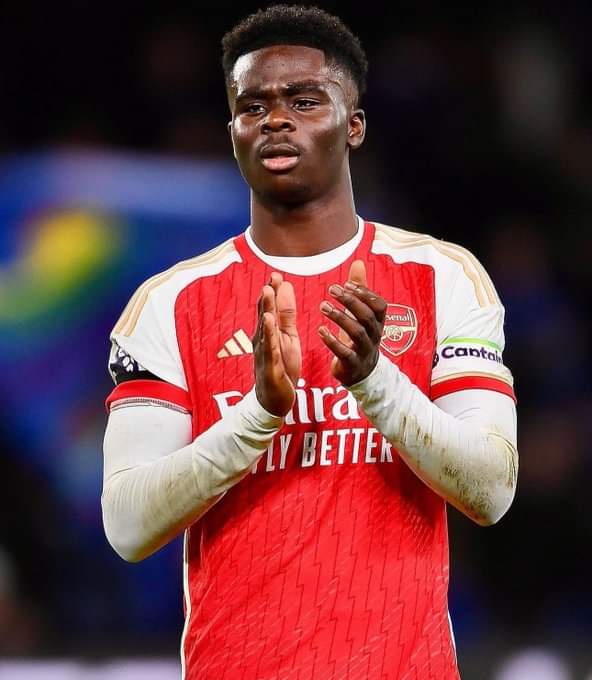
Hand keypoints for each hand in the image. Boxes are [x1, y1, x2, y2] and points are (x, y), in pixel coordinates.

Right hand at [253, 272, 301, 415]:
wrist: (274, 400)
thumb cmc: (281, 367)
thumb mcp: (288, 337)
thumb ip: (286, 314)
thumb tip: (286, 288)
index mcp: (269, 332)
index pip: (269, 308)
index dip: (273, 291)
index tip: (277, 273)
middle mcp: (263, 340)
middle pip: (264, 313)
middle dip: (268, 295)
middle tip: (272, 276)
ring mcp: (264, 353)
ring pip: (265, 328)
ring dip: (265, 309)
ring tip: (268, 291)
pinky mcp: (269, 366)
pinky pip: (269, 347)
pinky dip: (268, 334)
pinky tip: (269, 322)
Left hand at [318, 260, 385, 385]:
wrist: (361, 372)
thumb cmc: (359, 338)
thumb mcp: (361, 313)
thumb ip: (360, 289)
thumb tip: (359, 262)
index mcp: (377, 322)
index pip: (379, 305)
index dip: (365, 294)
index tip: (347, 283)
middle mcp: (374, 335)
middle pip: (367, 316)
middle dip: (350, 302)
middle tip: (332, 290)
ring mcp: (364, 350)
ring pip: (357, 332)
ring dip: (340, 317)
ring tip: (323, 307)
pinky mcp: (352, 364)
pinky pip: (345, 352)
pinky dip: (332, 341)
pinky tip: (320, 330)